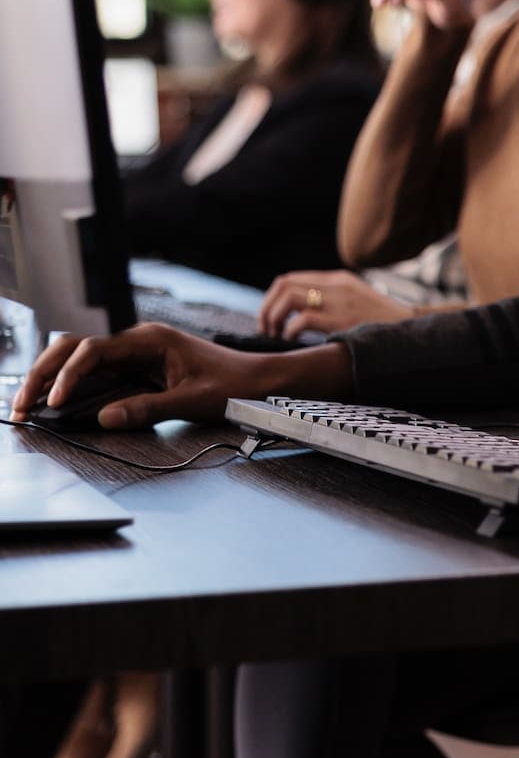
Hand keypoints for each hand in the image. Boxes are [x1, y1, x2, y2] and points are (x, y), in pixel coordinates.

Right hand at [9, 325, 351, 428]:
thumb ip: (148, 408)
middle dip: (44, 374)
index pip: (94, 350)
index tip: (55, 402)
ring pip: (79, 358)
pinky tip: (53, 404)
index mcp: (149, 339)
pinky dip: (70, 385)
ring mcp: (134, 353)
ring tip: (26, 406)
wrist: (256, 380)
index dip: (68, 376)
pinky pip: (94, 372)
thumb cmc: (231, 384)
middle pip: (75, 349)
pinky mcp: (136, 367)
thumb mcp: (191, 400)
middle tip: (21, 405)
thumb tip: (106, 417)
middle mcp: (137, 340)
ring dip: (51, 379)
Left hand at [258, 270, 412, 338]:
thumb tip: (300, 313)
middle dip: (267, 308)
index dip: (272, 299)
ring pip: (288, 298)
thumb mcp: (358, 301)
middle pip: (283, 285)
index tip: (270, 319)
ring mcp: (339, 301)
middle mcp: (336, 285)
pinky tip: (291, 340)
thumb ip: (333, 299)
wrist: (413, 330)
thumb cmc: (385, 323)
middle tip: (266, 329)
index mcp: (338, 279)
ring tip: (275, 336)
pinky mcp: (342, 320)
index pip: (290, 279)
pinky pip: (302, 320)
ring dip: (273, 318)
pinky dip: (289, 331)